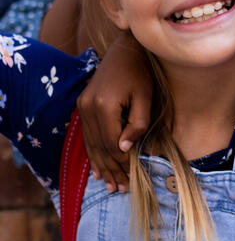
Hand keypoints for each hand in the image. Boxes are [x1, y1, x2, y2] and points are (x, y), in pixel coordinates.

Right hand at [77, 34, 152, 192]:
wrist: (126, 50)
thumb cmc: (142, 73)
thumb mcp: (146, 97)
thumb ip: (137, 123)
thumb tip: (124, 148)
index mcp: (104, 106)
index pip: (112, 143)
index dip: (123, 162)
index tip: (133, 178)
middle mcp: (87, 108)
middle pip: (99, 147)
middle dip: (111, 170)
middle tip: (121, 190)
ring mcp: (82, 106)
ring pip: (91, 144)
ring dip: (101, 166)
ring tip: (110, 185)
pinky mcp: (83, 105)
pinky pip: (87, 135)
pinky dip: (93, 153)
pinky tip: (98, 169)